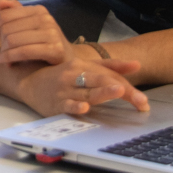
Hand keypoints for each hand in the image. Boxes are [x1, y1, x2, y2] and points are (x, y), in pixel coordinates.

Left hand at [0, 0, 71, 66]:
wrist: (68, 61)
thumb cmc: (45, 43)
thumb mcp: (31, 26)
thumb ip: (15, 13)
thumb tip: (0, 2)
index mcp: (38, 10)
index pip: (4, 15)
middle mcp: (45, 18)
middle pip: (7, 29)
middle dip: (0, 44)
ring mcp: (52, 33)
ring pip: (13, 40)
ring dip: (4, 53)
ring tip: (3, 60)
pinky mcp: (55, 49)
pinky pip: (24, 52)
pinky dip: (10, 58)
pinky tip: (6, 64)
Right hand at [17, 55, 150, 117]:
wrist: (29, 80)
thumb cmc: (62, 75)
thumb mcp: (85, 66)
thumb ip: (111, 67)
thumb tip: (137, 64)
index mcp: (84, 66)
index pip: (109, 76)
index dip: (128, 87)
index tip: (143, 101)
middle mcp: (75, 76)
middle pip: (101, 82)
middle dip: (120, 90)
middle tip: (139, 99)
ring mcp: (65, 90)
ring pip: (86, 92)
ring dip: (102, 93)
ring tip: (117, 92)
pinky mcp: (56, 104)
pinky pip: (67, 105)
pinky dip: (75, 106)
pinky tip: (84, 107)